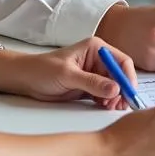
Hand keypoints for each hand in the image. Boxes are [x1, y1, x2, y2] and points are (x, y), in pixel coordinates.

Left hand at [0, 38, 135, 109]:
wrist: (26, 79)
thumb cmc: (43, 70)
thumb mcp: (68, 75)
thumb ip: (92, 82)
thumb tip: (115, 88)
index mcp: (96, 48)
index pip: (121, 61)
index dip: (127, 77)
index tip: (128, 93)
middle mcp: (98, 60)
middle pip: (120, 75)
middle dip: (122, 90)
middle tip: (120, 105)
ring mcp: (94, 74)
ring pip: (114, 87)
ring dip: (115, 98)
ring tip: (110, 107)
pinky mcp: (89, 87)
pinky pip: (105, 95)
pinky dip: (107, 102)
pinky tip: (104, 107)